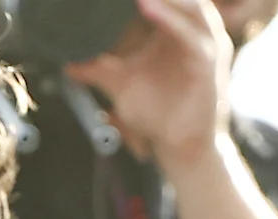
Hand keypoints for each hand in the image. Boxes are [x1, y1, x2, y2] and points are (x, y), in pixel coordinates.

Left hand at [65, 0, 236, 165]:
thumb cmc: (158, 114)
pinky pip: (190, 35)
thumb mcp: (121, 85)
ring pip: (190, 5)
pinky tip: (147, 6)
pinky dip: (169, 18)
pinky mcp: (208, 62)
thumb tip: (69, 65)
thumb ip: (98, 70)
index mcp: (176, 29)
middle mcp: (194, 31)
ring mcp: (204, 44)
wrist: (179, 146)